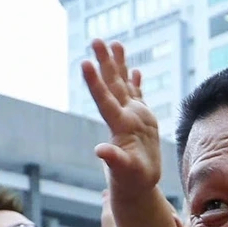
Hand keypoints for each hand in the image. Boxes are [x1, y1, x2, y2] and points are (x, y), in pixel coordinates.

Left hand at [84, 39, 162, 201]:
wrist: (137, 187)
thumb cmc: (132, 182)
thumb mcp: (126, 173)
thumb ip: (115, 160)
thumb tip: (100, 151)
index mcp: (119, 127)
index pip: (105, 100)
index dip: (96, 82)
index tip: (86, 62)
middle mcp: (123, 117)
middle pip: (113, 85)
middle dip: (105, 62)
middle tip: (96, 39)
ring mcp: (132, 117)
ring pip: (124, 85)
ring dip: (118, 65)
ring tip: (113, 43)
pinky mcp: (142, 121)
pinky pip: (138, 96)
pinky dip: (136, 82)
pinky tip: (134, 70)